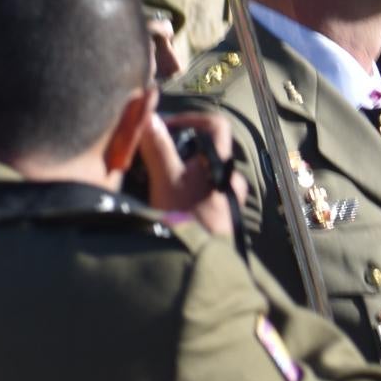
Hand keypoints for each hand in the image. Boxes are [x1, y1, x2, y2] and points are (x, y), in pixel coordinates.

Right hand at [139, 111, 237, 241]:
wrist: (201, 263)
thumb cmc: (187, 218)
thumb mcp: (166, 180)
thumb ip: (158, 148)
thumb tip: (149, 117)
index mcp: (221, 163)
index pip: (216, 124)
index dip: (191, 118)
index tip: (166, 126)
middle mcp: (230, 179)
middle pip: (206, 150)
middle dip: (179, 149)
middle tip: (154, 156)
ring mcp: (228, 199)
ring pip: (203, 174)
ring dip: (180, 172)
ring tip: (155, 181)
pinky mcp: (221, 218)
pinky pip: (203, 194)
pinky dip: (185, 191)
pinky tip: (165, 202)